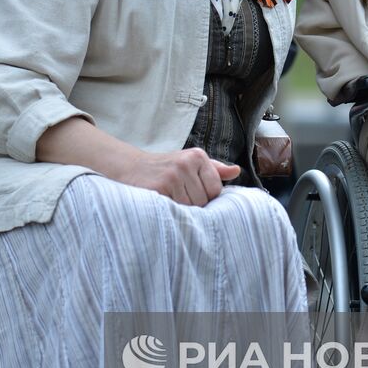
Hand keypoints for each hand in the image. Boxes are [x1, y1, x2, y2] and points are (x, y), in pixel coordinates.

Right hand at [116, 147, 240, 206]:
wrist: (130, 167)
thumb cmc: (165, 168)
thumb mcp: (189, 163)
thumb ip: (214, 169)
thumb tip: (236, 171)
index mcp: (198, 156)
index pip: (215, 190)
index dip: (205, 197)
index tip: (190, 192)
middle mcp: (186, 163)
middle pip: (203, 201)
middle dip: (192, 205)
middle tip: (177, 196)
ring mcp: (172, 175)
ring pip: (190, 208)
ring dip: (180, 210)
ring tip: (169, 199)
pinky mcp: (159, 188)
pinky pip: (175, 210)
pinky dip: (170, 211)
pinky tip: (163, 203)